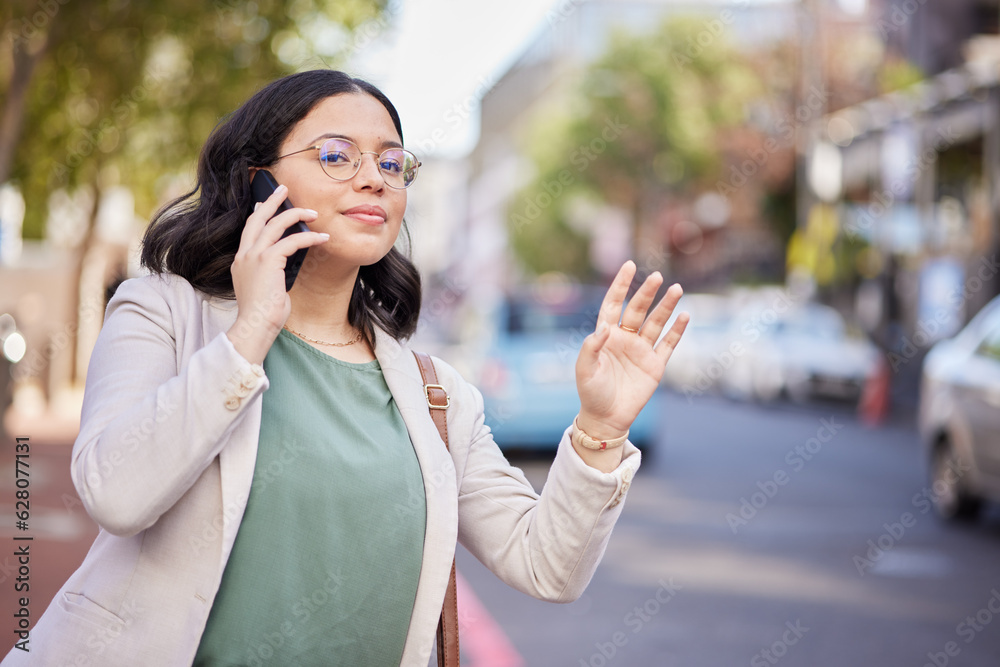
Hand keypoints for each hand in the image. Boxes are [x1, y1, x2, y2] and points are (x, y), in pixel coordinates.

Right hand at [226, 184, 328, 364]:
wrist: (255, 326)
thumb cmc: (263, 314)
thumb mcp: (265, 288)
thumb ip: (270, 273)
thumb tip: (285, 265)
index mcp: (241, 261)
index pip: (249, 230)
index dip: (259, 214)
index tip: (265, 203)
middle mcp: (244, 255)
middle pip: (257, 218)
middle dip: (272, 201)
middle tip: (284, 189)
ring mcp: (254, 256)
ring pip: (276, 224)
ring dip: (297, 215)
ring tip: (314, 213)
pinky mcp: (268, 261)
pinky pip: (292, 241)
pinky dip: (309, 238)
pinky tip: (323, 239)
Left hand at [575, 261, 688, 441]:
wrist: (606, 418)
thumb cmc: (591, 392)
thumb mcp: (585, 369)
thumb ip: (591, 347)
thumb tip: (605, 327)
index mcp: (606, 336)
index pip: (614, 304)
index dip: (620, 285)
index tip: (628, 265)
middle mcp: (625, 339)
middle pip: (638, 310)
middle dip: (647, 293)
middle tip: (656, 276)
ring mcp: (642, 350)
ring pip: (656, 323)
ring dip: (666, 307)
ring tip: (676, 289)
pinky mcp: (655, 365)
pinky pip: (668, 344)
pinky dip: (677, 331)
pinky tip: (685, 316)